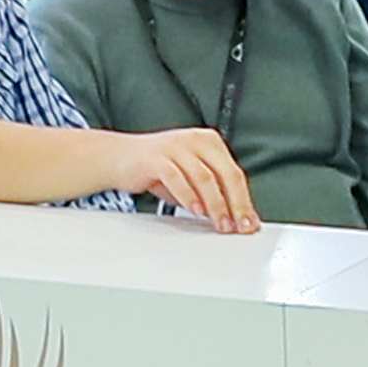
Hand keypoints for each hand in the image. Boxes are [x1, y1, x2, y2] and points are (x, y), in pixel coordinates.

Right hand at [108, 124, 258, 233]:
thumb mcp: (190, 177)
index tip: (249, 223)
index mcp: (209, 142)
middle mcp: (195, 140)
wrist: (118, 157)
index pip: (235, 173)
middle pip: (225, 174)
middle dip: (235, 204)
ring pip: (204, 177)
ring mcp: (175, 146)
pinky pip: (177, 178)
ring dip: (215, 204)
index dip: (245, 201)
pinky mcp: (156, 157)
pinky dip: (188, 196)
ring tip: (219, 223)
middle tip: (238, 226)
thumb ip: (212, 192)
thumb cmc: (156, 168)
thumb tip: (235, 216)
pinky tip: (195, 210)